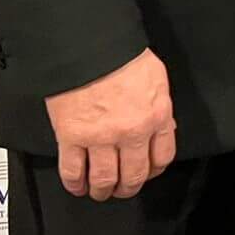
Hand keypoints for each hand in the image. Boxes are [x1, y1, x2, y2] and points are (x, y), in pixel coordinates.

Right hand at [45, 48, 175, 199]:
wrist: (88, 44)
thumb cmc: (121, 54)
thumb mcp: (156, 78)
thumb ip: (159, 106)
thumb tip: (162, 127)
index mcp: (156, 116)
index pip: (162, 158)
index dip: (153, 171)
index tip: (147, 172)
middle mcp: (131, 133)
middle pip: (134, 175)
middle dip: (128, 187)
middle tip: (122, 189)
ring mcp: (100, 138)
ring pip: (104, 179)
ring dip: (102, 190)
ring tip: (99, 191)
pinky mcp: (72, 137)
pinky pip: (73, 171)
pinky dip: (75, 184)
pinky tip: (77, 186)